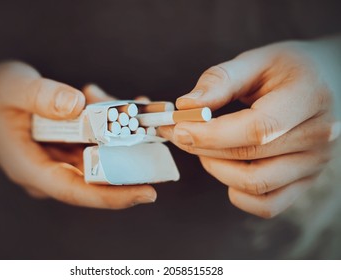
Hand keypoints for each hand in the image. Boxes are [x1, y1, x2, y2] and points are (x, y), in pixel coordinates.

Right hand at [0, 61, 155, 208]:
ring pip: (104, 158)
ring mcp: (63, 162)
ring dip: (124, 135)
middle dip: (130, 158)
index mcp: (31, 168)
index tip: (147, 193)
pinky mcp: (72, 149)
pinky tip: (127, 106)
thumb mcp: (13, 88)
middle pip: (97, 178)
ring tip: (134, 107)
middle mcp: (51, 171)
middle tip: (155, 136)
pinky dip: (116, 126)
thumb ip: (41, 96)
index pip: (76, 191)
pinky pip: (101, 143)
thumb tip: (76, 105)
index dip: (112, 196)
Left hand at [159, 40, 340, 217]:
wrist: (327, 83)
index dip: (212, 134)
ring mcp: (314, 164)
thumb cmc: (290, 70)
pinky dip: (238, 193)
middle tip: (178, 133)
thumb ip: (221, 80)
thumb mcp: (257, 60)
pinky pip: (267, 205)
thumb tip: (186, 106)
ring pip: (254, 184)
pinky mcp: (304, 182)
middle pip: (248, 156)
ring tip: (204, 147)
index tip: (179, 128)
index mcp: (309, 98)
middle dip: (202, 147)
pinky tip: (227, 169)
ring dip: (216, 169)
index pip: (257, 129)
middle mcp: (319, 136)